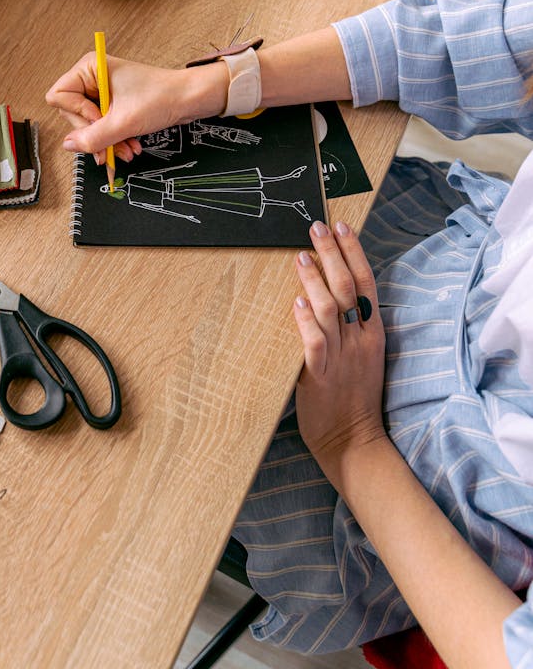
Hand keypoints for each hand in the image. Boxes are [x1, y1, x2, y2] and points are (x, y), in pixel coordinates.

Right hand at [45, 53, 226, 162]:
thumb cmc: (162, 97)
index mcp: (89, 67)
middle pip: (72, 113)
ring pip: (89, 124)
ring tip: (125, 151)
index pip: (59, 96)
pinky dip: (114, 138)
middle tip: (111, 148)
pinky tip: (128, 146)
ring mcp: (102, 90)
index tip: (101, 120)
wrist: (191, 99)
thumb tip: (67, 145)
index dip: (78, 114)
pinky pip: (102, 125)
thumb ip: (92, 137)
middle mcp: (93, 76)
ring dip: (106, 140)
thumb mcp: (123, 122)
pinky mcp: (113, 102)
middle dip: (94, 134)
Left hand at [293, 220, 386, 491]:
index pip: (366, 282)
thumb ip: (348, 328)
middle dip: (332, 253)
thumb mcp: (360, 357)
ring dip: (314, 279)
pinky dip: (306, 320)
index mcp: (371, 333)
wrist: (353, 442)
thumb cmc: (352, 399)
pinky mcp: (321, 376)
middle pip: (348, 286)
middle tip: (316, 227)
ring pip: (330, 308)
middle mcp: (359, 340)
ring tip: (300, 257)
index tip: (341, 226)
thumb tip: (325, 293)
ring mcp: (342, 357)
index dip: (353, 251)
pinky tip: (297, 301)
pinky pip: (316, 342)